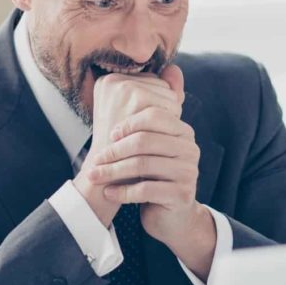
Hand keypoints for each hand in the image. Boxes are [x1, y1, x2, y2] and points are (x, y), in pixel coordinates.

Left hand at [86, 65, 216, 277]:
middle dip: (115, 150)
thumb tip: (166, 68)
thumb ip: (150, 112)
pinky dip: (122, 192)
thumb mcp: (152, 144)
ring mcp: (188, 173)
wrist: (171, 216)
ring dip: (113, 172)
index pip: (154, 115)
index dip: (128, 123)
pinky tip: (109, 193)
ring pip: (142, 165)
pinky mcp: (181, 195)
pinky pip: (145, 190)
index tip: (109, 134)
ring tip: (95, 177)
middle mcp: (190, 149)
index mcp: (183, 132)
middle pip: (145, 141)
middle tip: (95, 159)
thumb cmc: (154, 175)